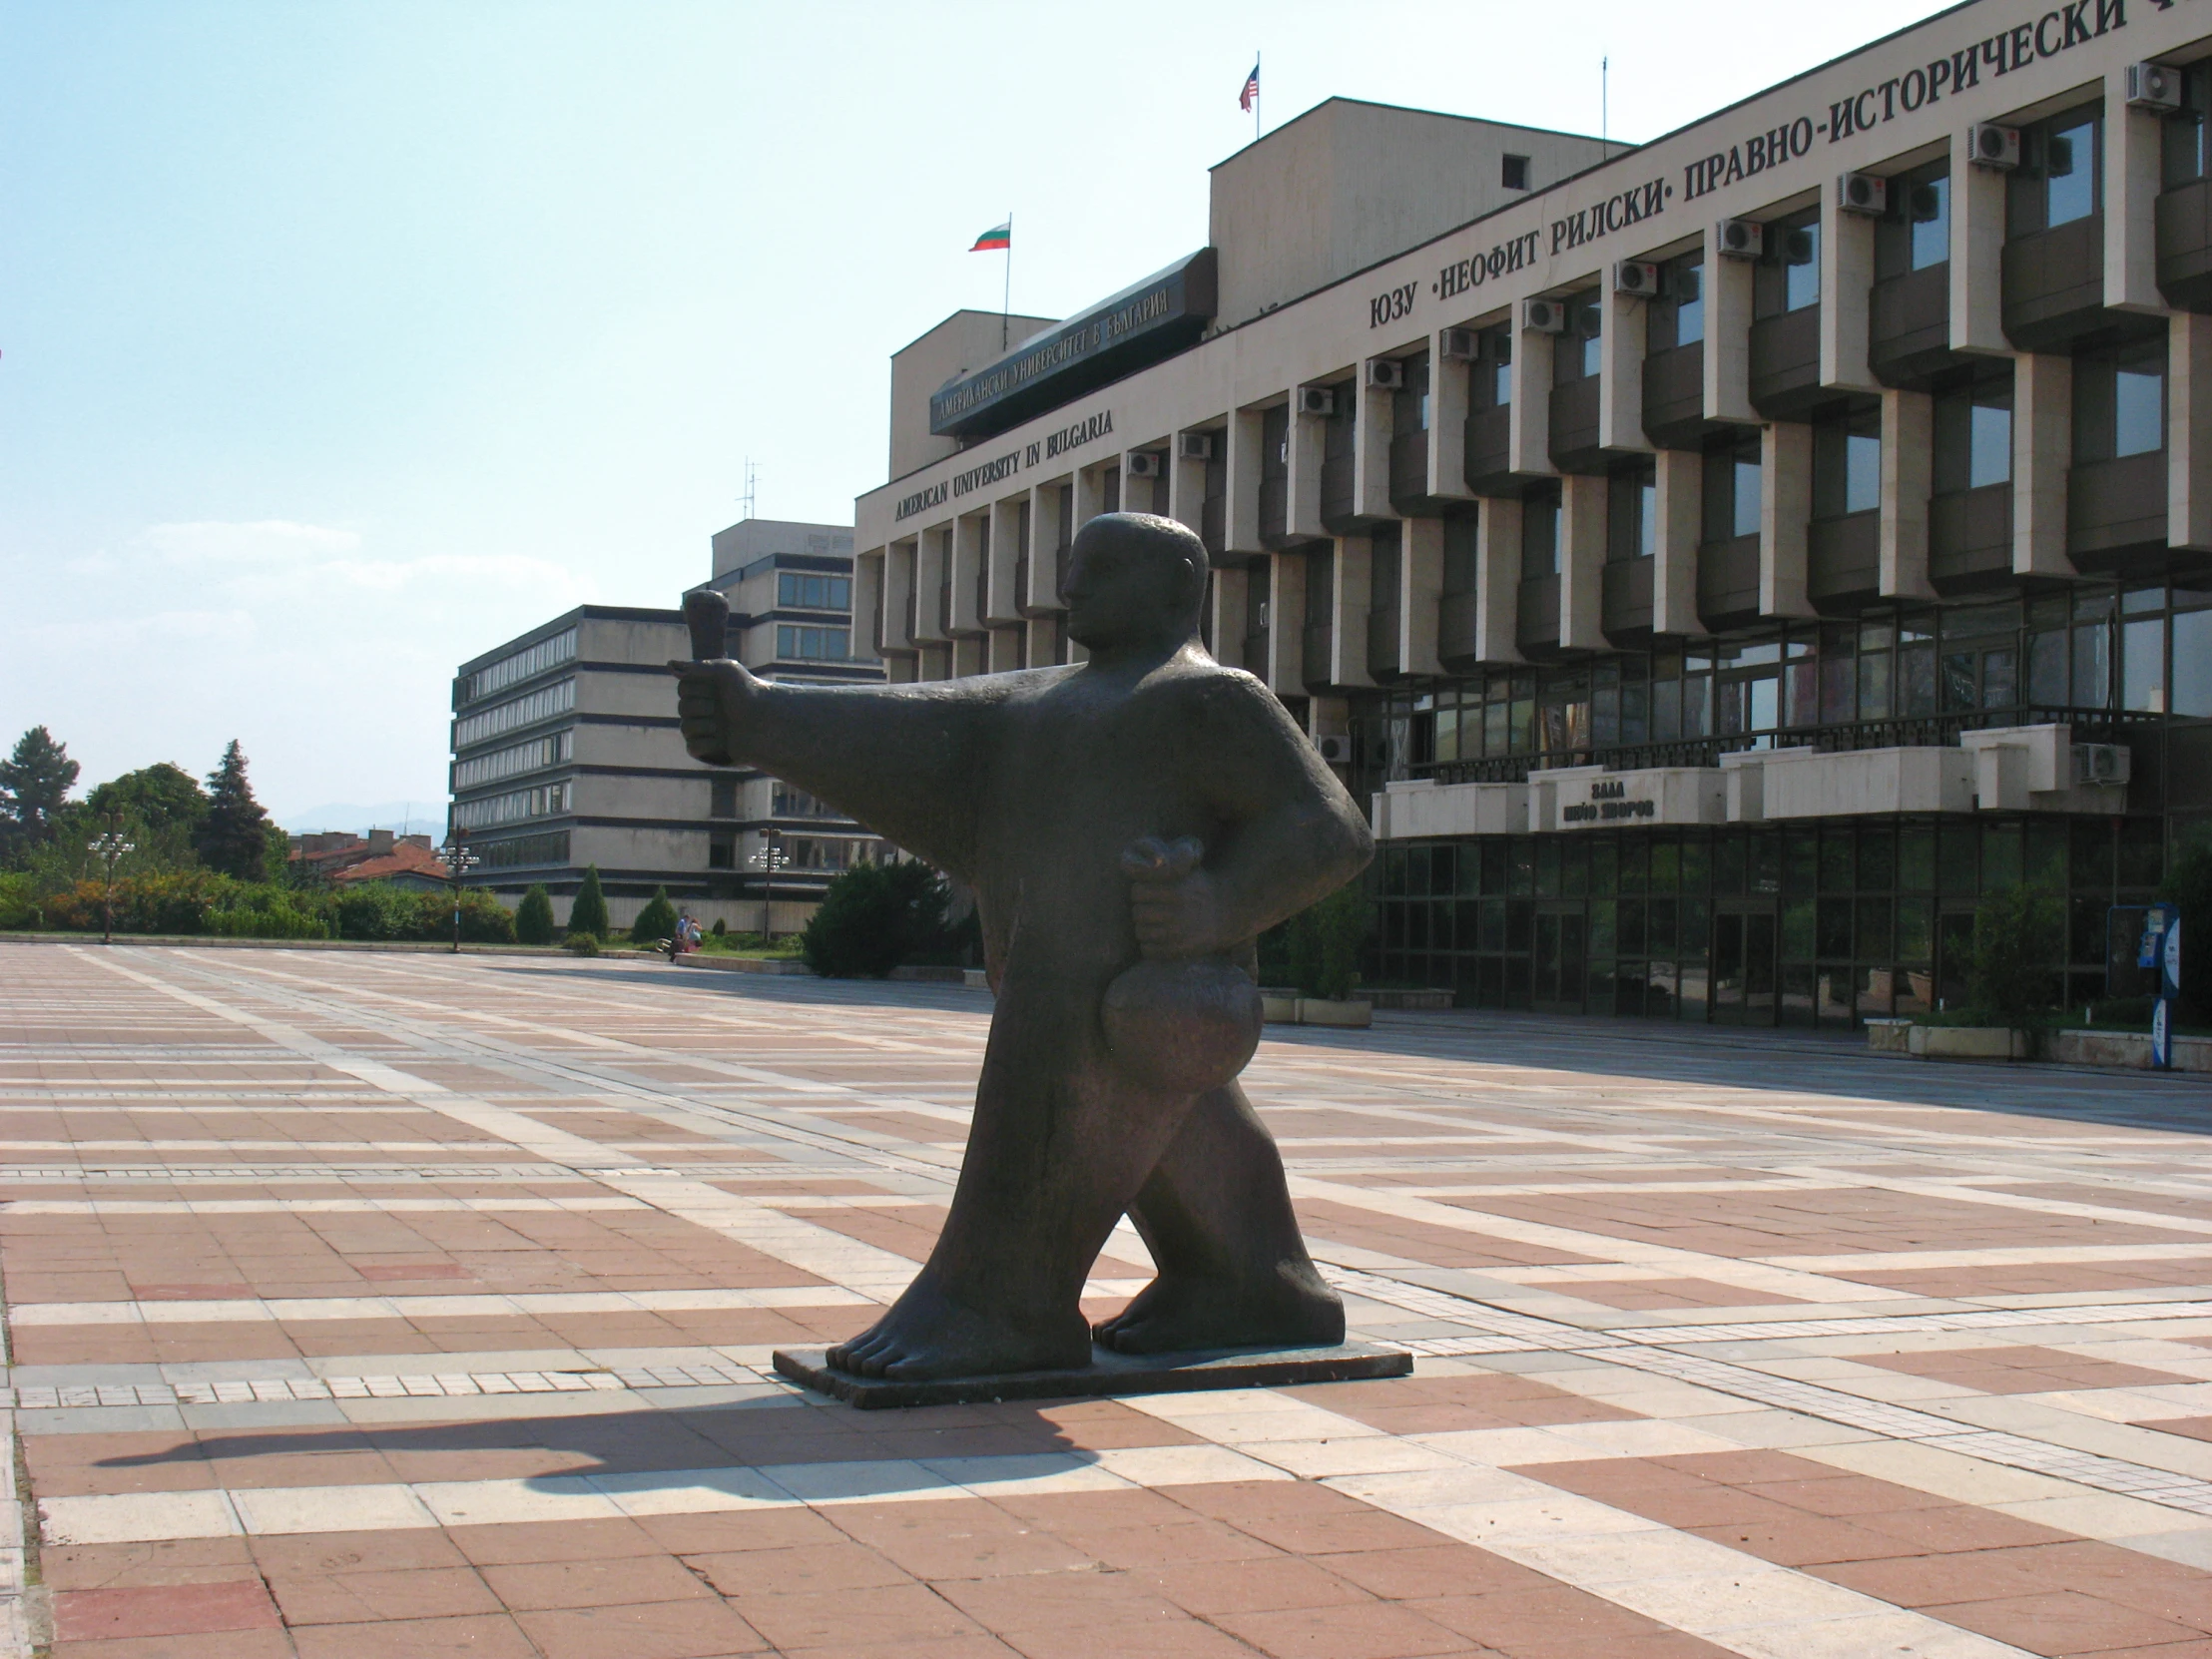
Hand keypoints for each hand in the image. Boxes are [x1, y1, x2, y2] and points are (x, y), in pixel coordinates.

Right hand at [668, 657, 761, 767]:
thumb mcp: (726, 671)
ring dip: (707, 726)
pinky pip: (693, 748)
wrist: (768, 721)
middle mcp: (700, 709)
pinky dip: (709, 744)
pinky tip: (723, 741)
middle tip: (721, 708)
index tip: (717, 688)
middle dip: (703, 706)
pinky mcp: (707, 749)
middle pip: (682, 708)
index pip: (683, 688)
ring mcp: (702, 729)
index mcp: (702, 690)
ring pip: (686, 728)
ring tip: (724, 726)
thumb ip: (698, 667)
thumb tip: (669, 665)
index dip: (699, 688)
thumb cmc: (749, 692)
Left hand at [1124, 838, 1226, 958]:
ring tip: (1155, 925)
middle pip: (1137, 913)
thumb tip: (1152, 860)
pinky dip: (1150, 947)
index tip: (1148, 894)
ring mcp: (1176, 933)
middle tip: (1152, 911)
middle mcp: (1175, 911)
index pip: (1137, 891)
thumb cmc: (1201, 889)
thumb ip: (1169, 864)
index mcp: (1175, 889)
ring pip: (1141, 932)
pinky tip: (1159, 940)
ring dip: (1145, 929)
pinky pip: (1149, 950)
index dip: (1140, 892)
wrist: (1228, 913)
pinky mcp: (1178, 950)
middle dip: (1142, 911)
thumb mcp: (1189, 870)